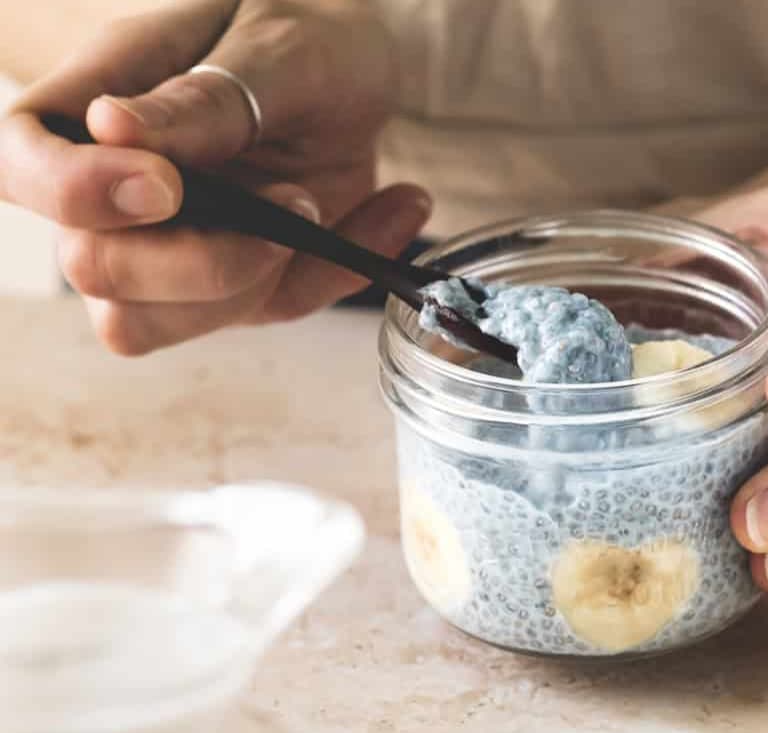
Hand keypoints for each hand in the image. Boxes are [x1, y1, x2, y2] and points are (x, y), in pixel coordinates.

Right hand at [0, 0, 429, 354]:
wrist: (341, 66)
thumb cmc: (286, 34)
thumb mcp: (272, 39)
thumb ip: (207, 94)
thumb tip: (112, 127)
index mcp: (81, 115)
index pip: (20, 169)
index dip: (76, 194)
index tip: (167, 185)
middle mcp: (109, 201)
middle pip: (96, 272)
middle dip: (203, 259)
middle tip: (293, 197)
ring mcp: (167, 257)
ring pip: (164, 323)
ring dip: (264, 278)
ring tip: (327, 199)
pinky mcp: (234, 287)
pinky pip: (271, 310)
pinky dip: (339, 274)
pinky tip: (391, 209)